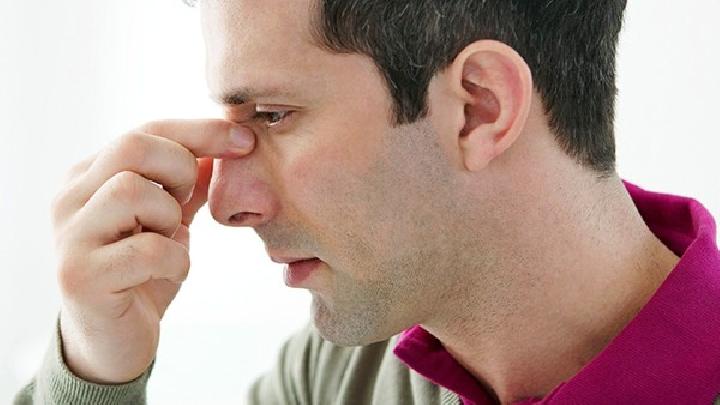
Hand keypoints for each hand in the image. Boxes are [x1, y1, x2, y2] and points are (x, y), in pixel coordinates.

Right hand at [50, 119, 254, 382]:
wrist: (113, 343)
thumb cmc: (142, 275)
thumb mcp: (169, 221)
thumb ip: (188, 185)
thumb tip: (226, 142)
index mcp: (89, 177)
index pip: (146, 131)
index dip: (200, 131)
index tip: (245, 139)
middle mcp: (70, 198)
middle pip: (132, 146)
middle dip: (181, 170)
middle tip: (187, 203)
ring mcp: (69, 236)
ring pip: (133, 190)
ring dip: (170, 218)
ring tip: (167, 241)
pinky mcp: (79, 276)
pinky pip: (147, 249)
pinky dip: (175, 261)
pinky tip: (168, 273)